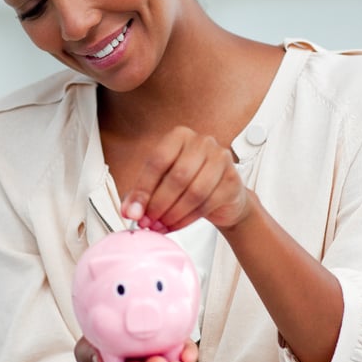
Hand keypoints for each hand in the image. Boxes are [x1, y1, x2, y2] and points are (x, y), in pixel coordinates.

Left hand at [121, 125, 249, 232]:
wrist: (222, 197)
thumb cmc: (188, 184)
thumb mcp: (160, 184)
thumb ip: (142, 194)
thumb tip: (129, 211)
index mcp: (180, 136)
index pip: (158, 160)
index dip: (143, 189)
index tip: (133, 212)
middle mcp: (203, 142)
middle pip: (178, 176)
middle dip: (159, 204)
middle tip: (148, 221)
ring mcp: (221, 159)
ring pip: (194, 191)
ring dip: (174, 214)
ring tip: (162, 225)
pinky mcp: (232, 180)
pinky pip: (208, 203)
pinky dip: (188, 219)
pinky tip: (176, 225)